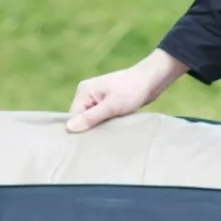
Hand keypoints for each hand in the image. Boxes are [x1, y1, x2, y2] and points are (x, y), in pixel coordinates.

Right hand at [66, 49, 187, 131]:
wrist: (152, 80)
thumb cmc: (132, 90)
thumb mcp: (111, 106)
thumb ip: (90, 117)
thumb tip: (69, 128)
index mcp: (83, 91)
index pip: (73, 117)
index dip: (81, 130)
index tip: (91, 140)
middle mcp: (87, 93)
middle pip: (81, 119)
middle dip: (91, 129)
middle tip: (102, 138)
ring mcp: (97, 98)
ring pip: (92, 120)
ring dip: (100, 127)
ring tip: (110, 132)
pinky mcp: (107, 102)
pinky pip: (101, 118)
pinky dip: (107, 124)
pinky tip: (114, 128)